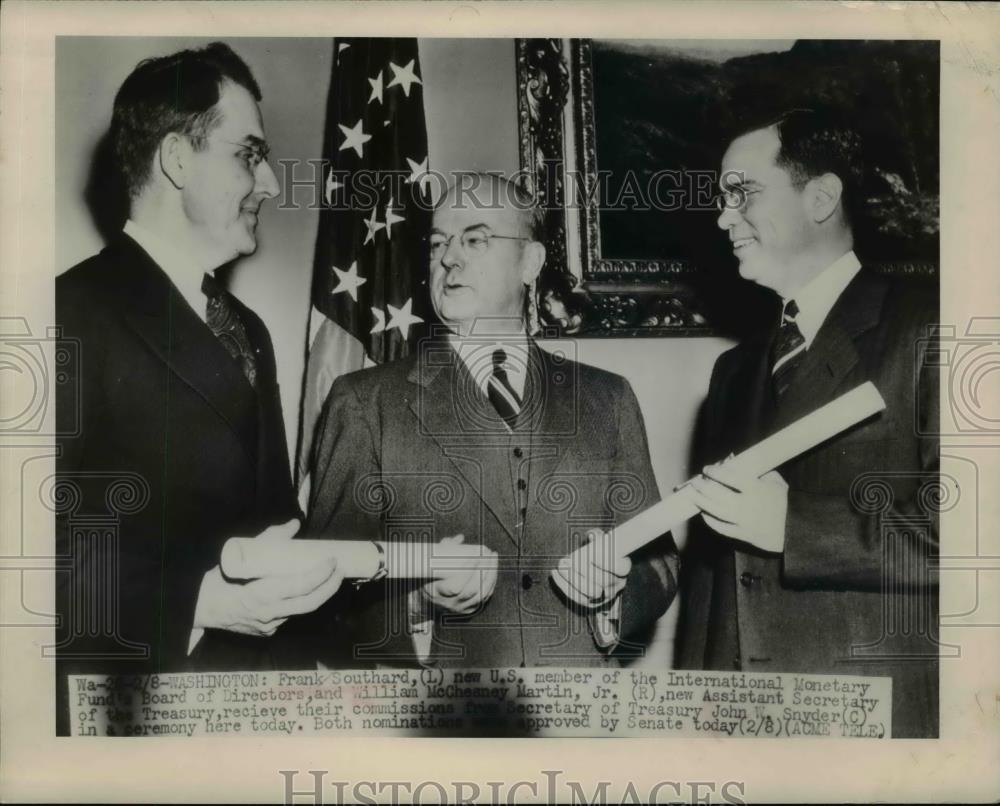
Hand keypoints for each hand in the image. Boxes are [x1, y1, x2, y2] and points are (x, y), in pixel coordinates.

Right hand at [193, 518, 343, 635]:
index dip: (320, 575)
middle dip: (330, 586)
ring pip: (301, 611)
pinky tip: (308, 590)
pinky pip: (290, 616)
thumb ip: (269, 539)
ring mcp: (269, 626)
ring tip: (330, 577)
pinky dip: (301, 601)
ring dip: (318, 594)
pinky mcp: (268, 632)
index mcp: (260, 595)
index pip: (299, 586)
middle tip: (340, 570)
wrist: (200, 609)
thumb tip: (294, 524)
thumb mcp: (241, 556)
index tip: (332, 561)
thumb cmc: (219, 580)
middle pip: (309, 603)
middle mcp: (268, 614)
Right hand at [418, 534, 497, 615]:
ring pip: (481, 594)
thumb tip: (460, 538)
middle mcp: (450, 604)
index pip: (455, 586)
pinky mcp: (470, 610)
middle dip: (483, 570)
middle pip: (472, 590)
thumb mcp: (429, 564)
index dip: (468, 572)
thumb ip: (443, 549)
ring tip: (492, 557)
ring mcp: (461, 608)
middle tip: (487, 553)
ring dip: (490, 574)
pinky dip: (491, 582)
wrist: (428, 602)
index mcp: (436, 594)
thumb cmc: (428, 578)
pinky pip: (485, 597)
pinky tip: (493, 569)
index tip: (476, 556)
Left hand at [552, 528, 630, 607]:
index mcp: (624, 567)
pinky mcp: (591, 603)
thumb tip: (591, 536)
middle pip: (604, 581)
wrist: (592, 567)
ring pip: (592, 592)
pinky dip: (564, 586)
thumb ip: (597, 536)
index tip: (590, 554)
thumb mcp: (600, 540)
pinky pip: (578, 598)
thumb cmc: (596, 550)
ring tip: (562, 565)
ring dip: (574, 579)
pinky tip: (555, 573)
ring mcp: (605, 595)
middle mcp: (618, 583)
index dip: (607, 562)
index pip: (622, 568)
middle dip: (584, 569)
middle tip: (570, 559)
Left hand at [688, 463, 788, 552]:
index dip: (715, 471)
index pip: (729, 477)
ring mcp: (742, 521)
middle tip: (695, 481)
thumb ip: (757, 472)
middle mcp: (746, 505)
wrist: (793, 530)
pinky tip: (703, 513)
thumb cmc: (784, 502)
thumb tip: (735, 463)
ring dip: (701, 501)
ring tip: (693, 494)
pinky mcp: (741, 534)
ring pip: (715, 510)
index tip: (707, 469)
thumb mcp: (775, 482)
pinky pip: (721, 528)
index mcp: (755, 489)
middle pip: (717, 493)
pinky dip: (710, 520)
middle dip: (702, 486)